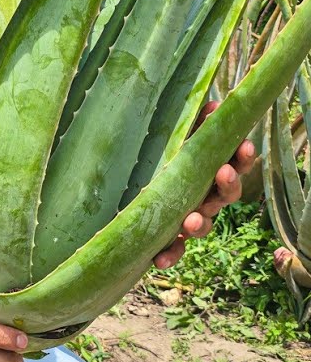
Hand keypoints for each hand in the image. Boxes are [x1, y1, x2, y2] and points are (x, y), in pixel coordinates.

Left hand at [154, 101, 256, 268]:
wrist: (116, 191)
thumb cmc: (151, 156)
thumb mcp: (169, 138)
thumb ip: (191, 124)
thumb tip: (211, 103)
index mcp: (206, 171)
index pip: (233, 164)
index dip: (242, 157)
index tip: (245, 145)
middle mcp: (202, 196)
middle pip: (225, 196)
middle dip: (226, 185)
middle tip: (222, 173)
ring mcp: (186, 217)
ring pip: (203, 223)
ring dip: (201, 222)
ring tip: (192, 219)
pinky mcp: (165, 236)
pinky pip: (172, 249)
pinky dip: (169, 254)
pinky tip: (159, 258)